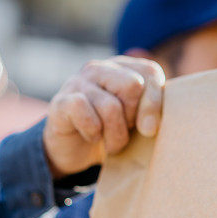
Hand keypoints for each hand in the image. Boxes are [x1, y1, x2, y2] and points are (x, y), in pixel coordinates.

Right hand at [42, 55, 164, 178]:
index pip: (150, 72)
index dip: (154, 104)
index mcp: (122, 67)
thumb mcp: (138, 122)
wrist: (73, 150)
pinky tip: (92, 137)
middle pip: (133, 85)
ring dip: (116, 136)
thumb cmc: (112, 132)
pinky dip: (93, 132)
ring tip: (112, 145)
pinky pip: (84, 113)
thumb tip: (151, 126)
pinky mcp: (61, 102)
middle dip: (132, 118)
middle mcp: (99, 68)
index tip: (149, 130)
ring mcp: (77, 82)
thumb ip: (152, 112)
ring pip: (111, 107)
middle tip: (124, 131)